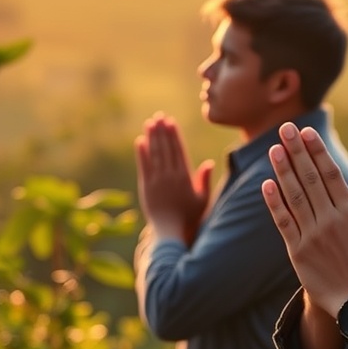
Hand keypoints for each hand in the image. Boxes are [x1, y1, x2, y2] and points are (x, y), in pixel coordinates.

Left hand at [134, 112, 213, 244]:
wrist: (170, 232)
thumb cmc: (189, 217)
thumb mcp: (202, 199)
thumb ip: (204, 180)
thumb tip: (208, 162)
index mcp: (185, 177)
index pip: (178, 151)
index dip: (174, 135)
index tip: (171, 122)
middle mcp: (170, 176)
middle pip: (165, 148)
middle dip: (162, 131)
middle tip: (159, 116)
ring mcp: (157, 181)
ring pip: (154, 154)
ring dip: (151, 137)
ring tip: (150, 123)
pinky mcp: (146, 187)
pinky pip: (143, 166)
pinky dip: (141, 153)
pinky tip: (139, 142)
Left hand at [261, 122, 347, 317]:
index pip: (330, 174)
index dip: (318, 151)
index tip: (308, 132)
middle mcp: (329, 221)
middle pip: (309, 178)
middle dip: (296, 151)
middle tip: (286, 128)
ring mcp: (311, 236)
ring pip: (294, 197)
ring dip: (282, 171)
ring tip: (274, 148)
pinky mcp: (297, 252)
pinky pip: (283, 223)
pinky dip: (274, 203)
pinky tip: (266, 184)